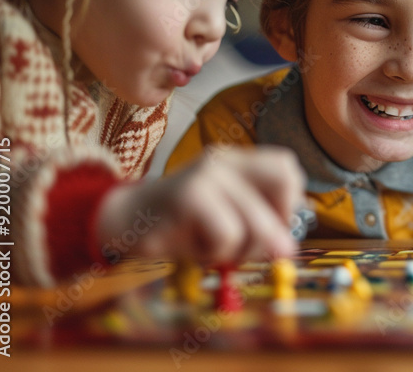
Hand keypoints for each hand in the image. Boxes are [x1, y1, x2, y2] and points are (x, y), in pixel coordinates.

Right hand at [97, 146, 305, 263]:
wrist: (123, 222)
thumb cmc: (181, 226)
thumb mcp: (227, 219)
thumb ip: (259, 222)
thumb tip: (288, 245)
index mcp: (237, 161)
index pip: (288, 168)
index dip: (289, 203)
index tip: (269, 226)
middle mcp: (224, 160)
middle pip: (284, 188)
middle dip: (273, 233)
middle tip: (249, 251)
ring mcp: (207, 174)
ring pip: (257, 222)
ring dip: (240, 250)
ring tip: (213, 247)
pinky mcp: (189, 195)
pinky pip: (228, 234)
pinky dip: (216, 252)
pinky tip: (194, 247)